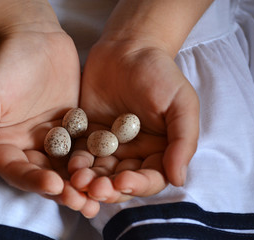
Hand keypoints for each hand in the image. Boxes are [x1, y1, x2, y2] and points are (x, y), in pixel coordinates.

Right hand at [0, 30, 99, 216]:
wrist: (33, 37)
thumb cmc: (4, 65)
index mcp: (6, 145)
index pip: (18, 171)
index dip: (34, 181)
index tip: (54, 185)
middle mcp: (30, 146)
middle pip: (46, 175)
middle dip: (64, 190)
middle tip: (84, 202)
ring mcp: (54, 138)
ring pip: (68, 166)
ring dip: (83, 182)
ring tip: (101, 196)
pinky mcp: (75, 128)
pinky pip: (85, 146)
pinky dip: (96, 160)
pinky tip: (111, 170)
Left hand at [69, 39, 198, 203]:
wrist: (128, 49)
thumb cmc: (160, 74)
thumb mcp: (181, 103)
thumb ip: (183, 140)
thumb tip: (178, 180)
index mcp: (159, 151)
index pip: (150, 179)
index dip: (138, 186)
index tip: (123, 182)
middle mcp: (133, 154)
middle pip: (121, 182)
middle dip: (108, 188)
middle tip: (95, 189)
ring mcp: (109, 147)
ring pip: (98, 172)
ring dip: (89, 180)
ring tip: (78, 179)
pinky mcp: (87, 136)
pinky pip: (80, 153)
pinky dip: (75, 161)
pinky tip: (69, 164)